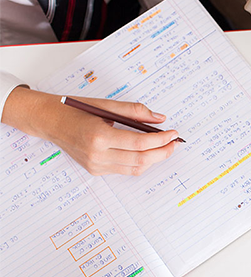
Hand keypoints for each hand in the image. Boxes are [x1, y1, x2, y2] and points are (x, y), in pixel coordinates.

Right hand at [1, 86, 178, 175]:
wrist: (49, 121)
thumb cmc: (76, 110)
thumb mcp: (106, 105)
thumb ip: (134, 112)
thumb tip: (160, 118)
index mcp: (99, 136)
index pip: (140, 143)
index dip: (161, 140)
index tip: (173, 133)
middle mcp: (97, 155)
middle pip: (141, 160)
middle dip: (163, 152)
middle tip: (174, 143)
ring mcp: (96, 165)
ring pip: (135, 169)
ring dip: (153, 159)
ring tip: (164, 147)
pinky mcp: (95, 170)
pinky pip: (125, 170)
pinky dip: (139, 162)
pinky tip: (146, 152)